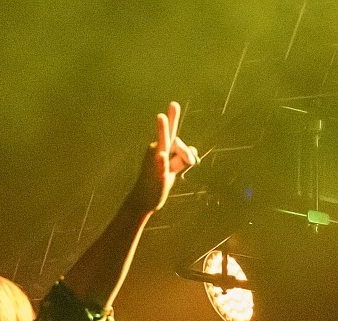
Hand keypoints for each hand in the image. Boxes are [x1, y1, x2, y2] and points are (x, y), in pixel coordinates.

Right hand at [122, 102, 197, 218]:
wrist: (144, 199)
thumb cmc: (158, 181)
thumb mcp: (172, 169)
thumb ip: (182, 158)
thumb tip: (193, 149)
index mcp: (162, 149)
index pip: (177, 142)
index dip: (185, 153)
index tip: (187, 153)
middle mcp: (157, 151)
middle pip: (169, 136)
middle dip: (171, 120)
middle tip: (174, 104)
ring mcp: (155, 161)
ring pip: (167, 147)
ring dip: (163, 132)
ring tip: (161, 116)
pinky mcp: (157, 173)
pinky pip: (160, 165)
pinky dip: (162, 161)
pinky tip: (161, 156)